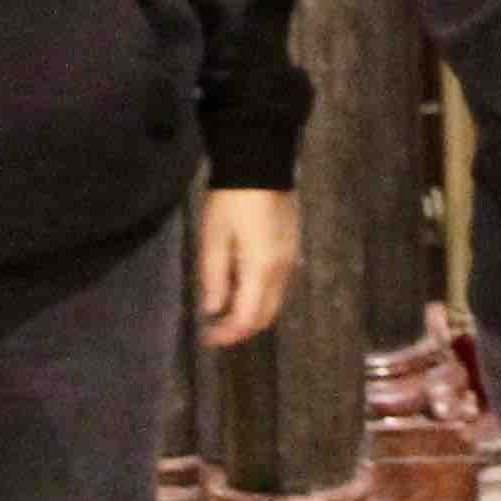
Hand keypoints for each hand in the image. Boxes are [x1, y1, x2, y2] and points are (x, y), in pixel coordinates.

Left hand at [197, 188, 299, 346]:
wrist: (262, 162)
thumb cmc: (232, 200)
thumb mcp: (214, 237)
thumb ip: (214, 277)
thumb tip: (213, 310)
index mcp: (261, 269)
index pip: (247, 317)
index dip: (227, 334)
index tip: (207, 338)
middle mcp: (283, 271)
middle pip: (266, 315)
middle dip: (241, 329)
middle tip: (215, 330)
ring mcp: (291, 259)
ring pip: (274, 302)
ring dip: (251, 313)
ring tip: (224, 311)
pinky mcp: (292, 248)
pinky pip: (278, 285)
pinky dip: (260, 296)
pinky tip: (241, 288)